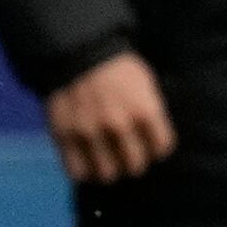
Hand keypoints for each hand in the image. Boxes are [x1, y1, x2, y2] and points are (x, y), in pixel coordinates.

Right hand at [44, 53, 175, 184]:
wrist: (78, 52)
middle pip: (135, 166)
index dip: (157, 149)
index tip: (150, 145)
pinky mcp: (64, 135)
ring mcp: (90, 131)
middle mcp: (119, 124)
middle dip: (134, 162)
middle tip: (127, 155)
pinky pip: (77, 171)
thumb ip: (151, 114)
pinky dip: (84, 172)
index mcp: (145, 110)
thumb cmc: (117, 69)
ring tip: (107, 162)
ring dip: (109, 170)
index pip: (161, 148)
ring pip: (107, 174)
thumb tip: (155, 144)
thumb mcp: (145, 85)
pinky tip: (87, 163)